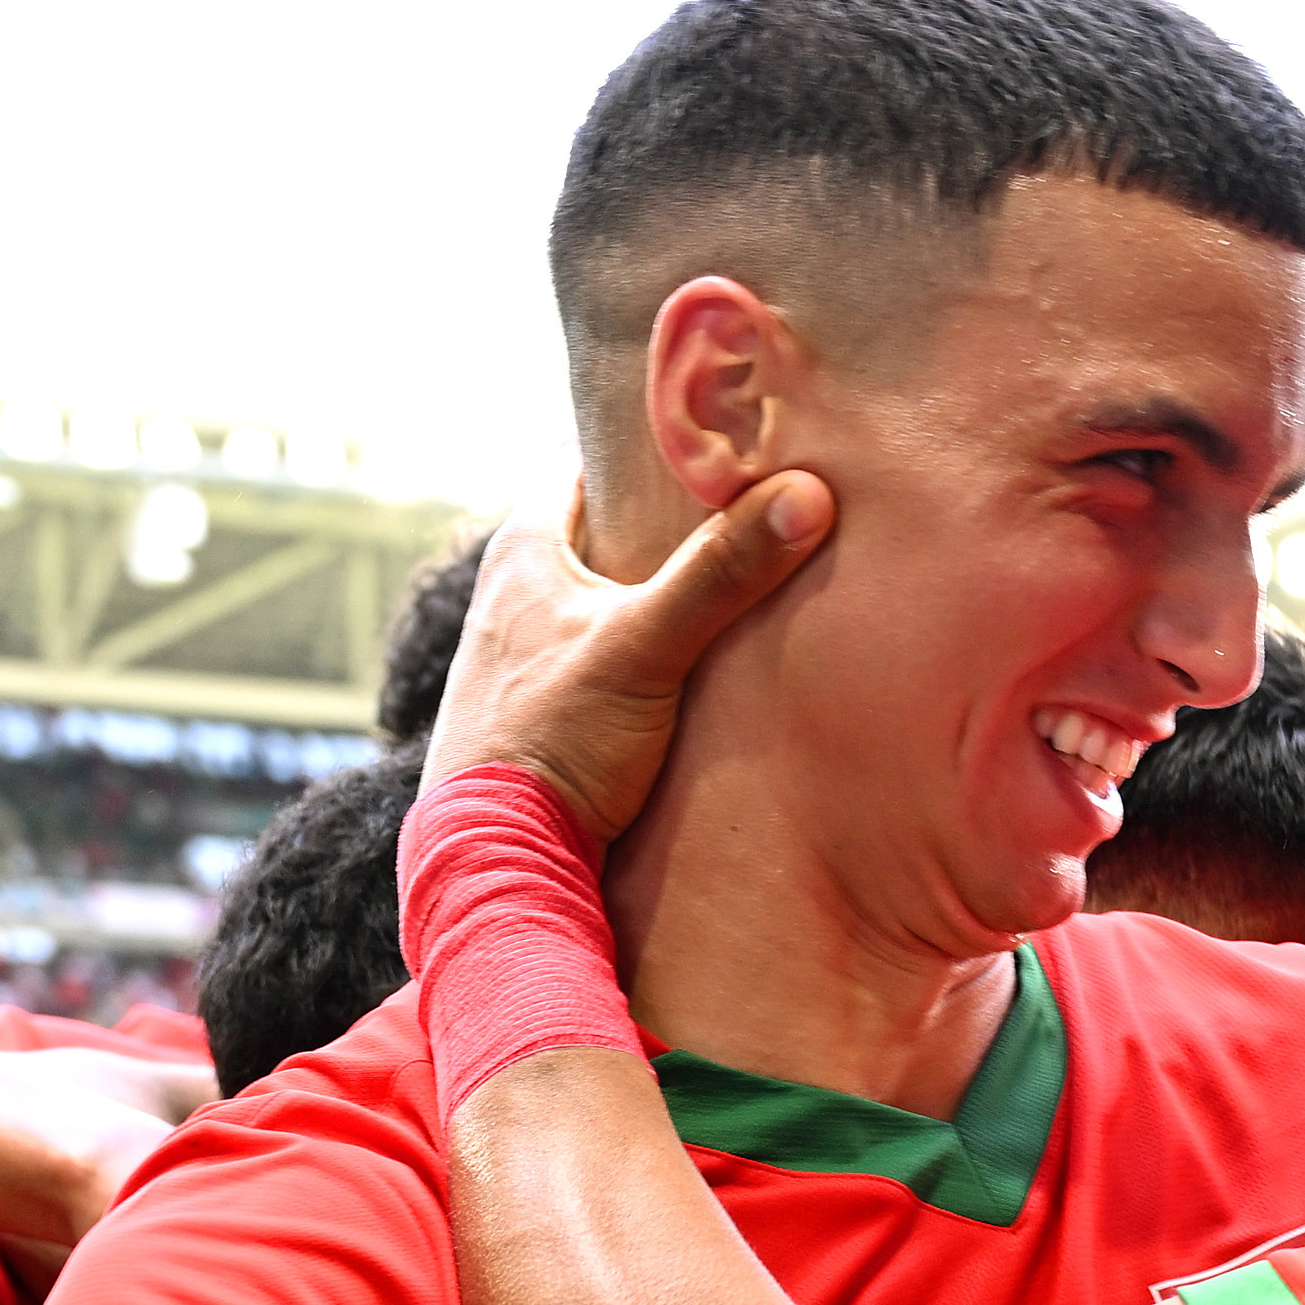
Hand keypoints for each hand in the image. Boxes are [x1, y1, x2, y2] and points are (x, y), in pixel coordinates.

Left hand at [422, 473, 835, 845]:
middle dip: (691, 525)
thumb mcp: (643, 648)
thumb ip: (721, 573)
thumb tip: (807, 494)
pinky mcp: (557, 705)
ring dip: (683, 595)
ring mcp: (537, 649)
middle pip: (625, 531)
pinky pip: (627, 653)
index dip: (672, 451)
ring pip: (627, 597)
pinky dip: (670, 648)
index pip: (607, 463)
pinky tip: (720, 661)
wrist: (498, 859)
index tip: (743, 444)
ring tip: (761, 579)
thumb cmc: (550, 742)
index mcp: (525, 544)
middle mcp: (522, 587)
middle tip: (771, 509)